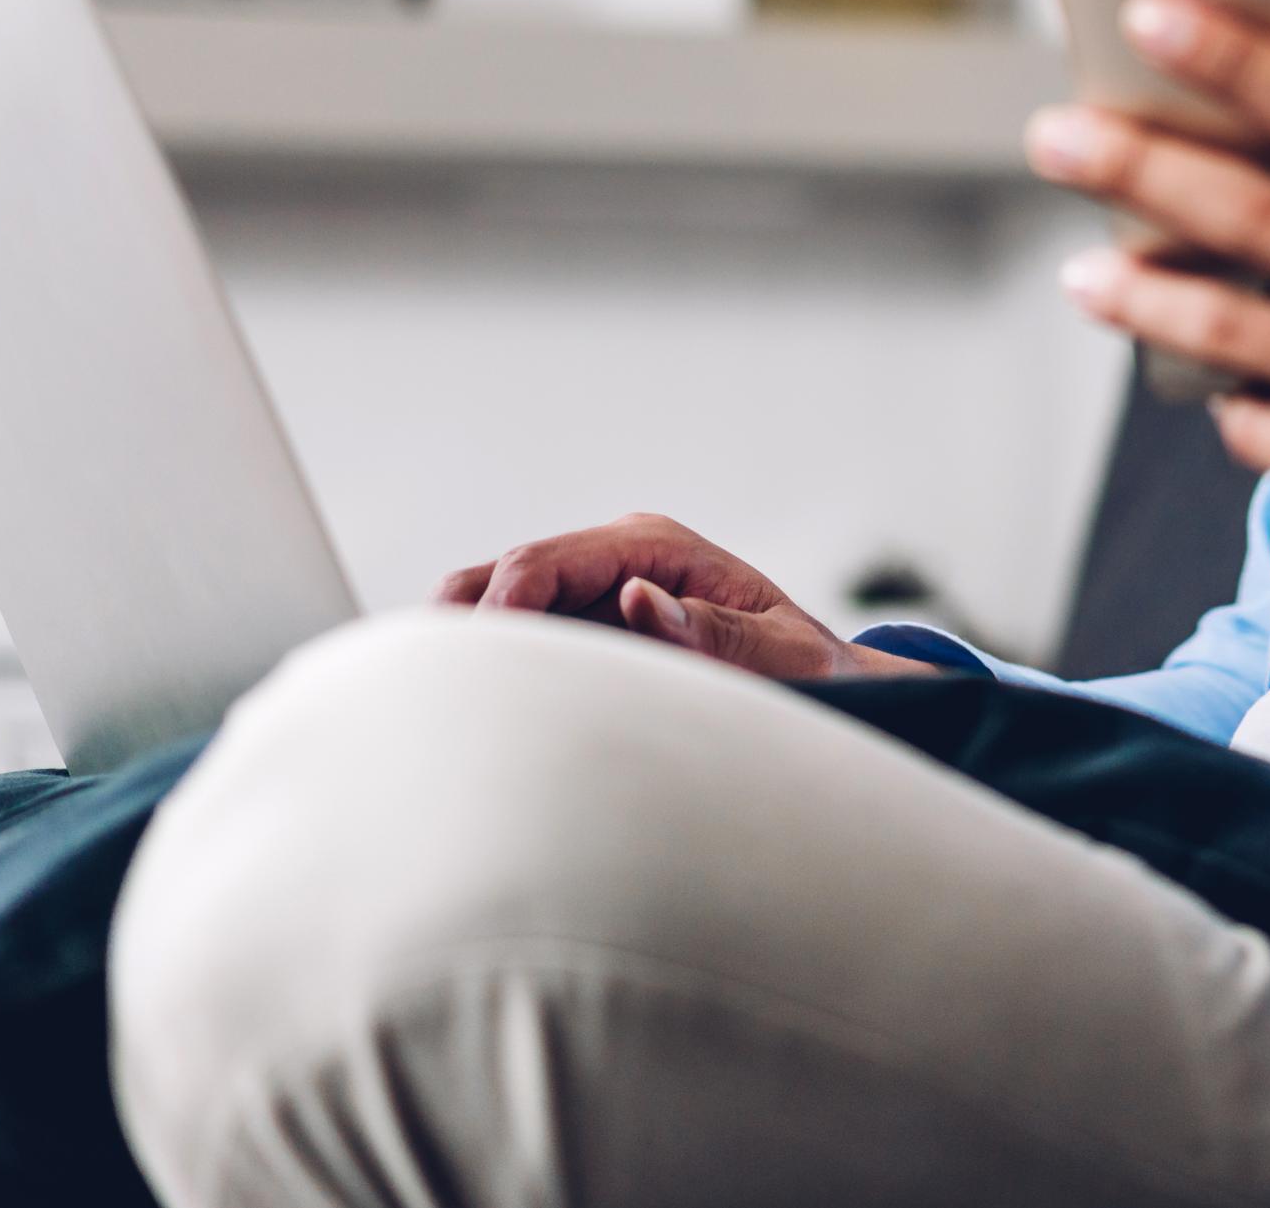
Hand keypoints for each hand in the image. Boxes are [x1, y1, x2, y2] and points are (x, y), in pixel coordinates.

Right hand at [436, 512, 933, 680]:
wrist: (836, 687)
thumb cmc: (814, 672)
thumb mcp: (784, 657)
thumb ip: (715, 632)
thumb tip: (638, 599)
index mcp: (656, 546)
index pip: (544, 561)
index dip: (498, 610)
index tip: (473, 670)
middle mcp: (617, 560)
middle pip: (503, 577)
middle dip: (462, 630)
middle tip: (433, 697)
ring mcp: (597, 594)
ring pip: (498, 609)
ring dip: (472, 655)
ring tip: (445, 718)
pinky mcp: (590, 633)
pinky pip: (522, 645)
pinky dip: (494, 675)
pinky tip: (476, 723)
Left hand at [1023, 0, 1269, 655]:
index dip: (1231, 58)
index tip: (1145, 12)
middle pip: (1257, 217)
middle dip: (1137, 166)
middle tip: (1055, 134)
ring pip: (1231, 332)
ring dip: (1138, 294)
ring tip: (1084, 269)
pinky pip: (1258, 422)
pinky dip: (1232, 395)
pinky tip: (1221, 379)